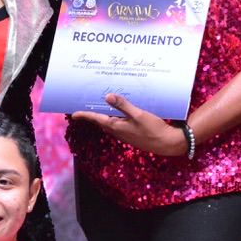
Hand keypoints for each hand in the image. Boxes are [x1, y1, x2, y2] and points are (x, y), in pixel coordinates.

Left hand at [71, 94, 186, 155]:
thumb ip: (123, 105)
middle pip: (101, 121)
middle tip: (85, 106)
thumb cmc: (153, 129)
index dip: (85, 115)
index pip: (96, 119)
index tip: (73, 114)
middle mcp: (118, 131)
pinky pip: (118, 125)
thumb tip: (107, 97)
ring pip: (109, 123)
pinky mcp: (131, 134)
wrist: (167, 143)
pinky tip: (119, 112)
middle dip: (92, 115)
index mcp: (117, 126)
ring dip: (103, 115)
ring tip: (99, 106)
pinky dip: (114, 117)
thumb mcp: (138, 115)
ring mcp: (125, 134)